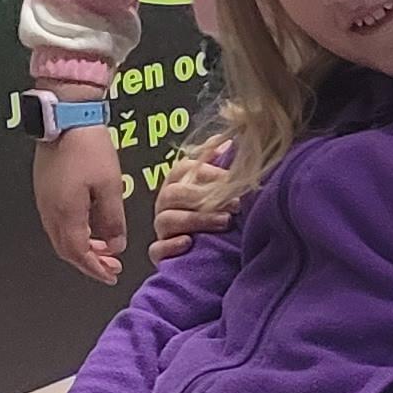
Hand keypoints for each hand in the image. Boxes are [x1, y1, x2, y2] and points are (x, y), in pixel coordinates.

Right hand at [31, 126, 125, 284]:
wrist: (65, 118)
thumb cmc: (88, 148)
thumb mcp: (110, 187)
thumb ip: (112, 221)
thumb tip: (115, 246)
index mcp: (66, 213)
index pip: (79, 253)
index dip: (95, 268)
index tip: (110, 275)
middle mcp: (50, 211)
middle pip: (66, 249)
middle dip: (88, 262)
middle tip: (110, 266)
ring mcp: (44, 200)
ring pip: (61, 237)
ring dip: (81, 248)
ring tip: (104, 250)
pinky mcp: (44, 190)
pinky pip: (57, 222)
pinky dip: (74, 233)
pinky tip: (90, 228)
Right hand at [149, 134, 243, 266]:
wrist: (211, 251)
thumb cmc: (215, 212)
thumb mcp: (218, 187)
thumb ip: (219, 163)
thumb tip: (227, 141)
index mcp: (178, 183)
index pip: (183, 169)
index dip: (207, 171)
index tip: (232, 178)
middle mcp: (166, 203)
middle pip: (175, 193)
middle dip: (205, 197)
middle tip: (236, 204)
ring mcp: (161, 227)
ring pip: (168, 220)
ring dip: (197, 220)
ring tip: (224, 221)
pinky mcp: (160, 252)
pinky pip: (157, 249)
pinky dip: (171, 246)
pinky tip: (189, 242)